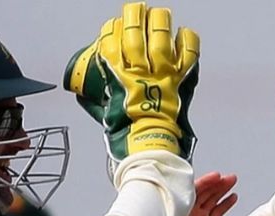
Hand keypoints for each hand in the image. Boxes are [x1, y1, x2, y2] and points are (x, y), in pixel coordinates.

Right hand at [65, 2, 199, 159]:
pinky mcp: (180, 80)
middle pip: (135, 34)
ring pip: (160, 38)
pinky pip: (188, 54)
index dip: (113, 29)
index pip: (111, 41)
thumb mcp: (104, 111)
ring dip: (159, 23)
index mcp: (117, 77)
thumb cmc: (127, 133)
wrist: (149, 144)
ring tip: (159, 14)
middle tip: (136, 9)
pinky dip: (187, 41)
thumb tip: (86, 89)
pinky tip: (184, 32)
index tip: (114, 25)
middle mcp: (139, 71)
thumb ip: (98, 95)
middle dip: (134, 18)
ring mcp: (162, 74)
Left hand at [164, 172, 236, 215]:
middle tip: (228, 178)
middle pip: (204, 192)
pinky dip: (225, 204)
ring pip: (212, 200)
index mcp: (177, 208)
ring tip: (232, 181)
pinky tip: (232, 197)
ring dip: (222, 190)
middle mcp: (188, 212)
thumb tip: (168, 200)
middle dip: (217, 183)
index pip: (192, 190)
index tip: (216, 176)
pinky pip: (217, 212)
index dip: (205, 182)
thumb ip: (170, 214)